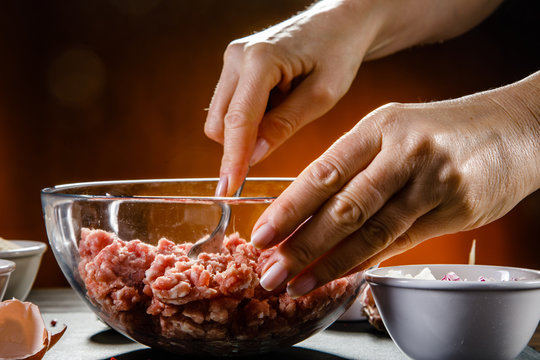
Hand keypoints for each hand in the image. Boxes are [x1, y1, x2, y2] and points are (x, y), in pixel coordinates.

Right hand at [204, 0, 502, 195]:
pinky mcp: (235, 65)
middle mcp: (237, 56)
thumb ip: (284, 125)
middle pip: (219, 123)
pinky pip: (230, 106)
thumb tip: (251, 156)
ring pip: (220, 116)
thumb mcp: (322, 95)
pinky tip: (278, 106)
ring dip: (245, 132)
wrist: (340, 21)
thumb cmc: (339, 52)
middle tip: (276, 146)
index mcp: (259, 60)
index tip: (229, 190)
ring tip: (286, 114)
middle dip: (239, 146)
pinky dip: (249, 119)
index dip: (233, 159)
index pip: (238, 121)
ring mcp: (233, 59)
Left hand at [251, 71, 539, 296]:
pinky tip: (343, 276)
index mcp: (377, 127)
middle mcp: (403, 151)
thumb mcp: (393, 132)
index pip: (323, 173)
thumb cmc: (440, 132)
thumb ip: (356, 169)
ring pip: (371, 231)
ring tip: (300, 284)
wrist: (513, 129)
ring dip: (331, 263)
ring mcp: (432, 180)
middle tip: (271, 273)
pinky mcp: (455, 206)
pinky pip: (402, 241)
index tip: (261, 234)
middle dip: (302, 246)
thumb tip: (310, 212)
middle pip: (343, 207)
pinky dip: (369, 261)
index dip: (289, 208)